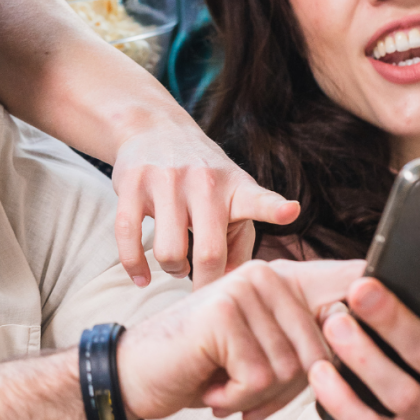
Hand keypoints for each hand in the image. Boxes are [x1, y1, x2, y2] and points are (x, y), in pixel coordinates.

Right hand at [112, 122, 299, 287]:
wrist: (156, 130)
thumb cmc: (204, 180)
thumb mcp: (232, 200)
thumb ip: (238, 244)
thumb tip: (230, 284)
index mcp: (236, 188)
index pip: (259, 199)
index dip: (275, 208)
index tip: (290, 211)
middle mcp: (204, 182)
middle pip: (208, 251)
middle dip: (205, 282)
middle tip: (202, 289)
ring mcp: (166, 181)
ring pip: (168, 251)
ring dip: (172, 270)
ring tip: (177, 264)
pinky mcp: (133, 184)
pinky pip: (128, 237)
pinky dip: (134, 266)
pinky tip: (141, 277)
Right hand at [117, 258, 363, 419]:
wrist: (134, 375)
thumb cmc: (200, 369)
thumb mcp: (259, 355)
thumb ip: (300, 348)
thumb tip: (362, 351)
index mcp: (279, 280)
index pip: (333, 327)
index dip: (328, 365)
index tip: (319, 374)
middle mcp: (265, 275)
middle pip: (314, 357)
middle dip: (282, 393)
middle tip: (243, 394)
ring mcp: (243, 289)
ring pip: (288, 371)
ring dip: (254, 397)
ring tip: (221, 383)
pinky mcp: (224, 313)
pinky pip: (257, 378)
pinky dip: (233, 397)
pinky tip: (208, 384)